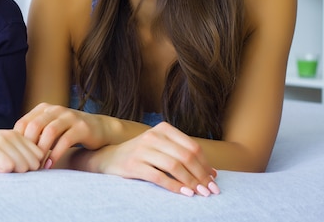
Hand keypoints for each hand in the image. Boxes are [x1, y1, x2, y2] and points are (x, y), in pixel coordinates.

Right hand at [0, 129, 44, 172]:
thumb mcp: (3, 149)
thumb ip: (19, 154)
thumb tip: (39, 167)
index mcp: (17, 134)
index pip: (40, 155)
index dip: (30, 167)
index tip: (12, 167)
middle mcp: (12, 134)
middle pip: (34, 163)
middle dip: (21, 171)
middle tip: (3, 166)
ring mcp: (2, 140)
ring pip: (23, 166)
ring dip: (10, 172)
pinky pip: (8, 167)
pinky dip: (0, 171)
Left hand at [14, 102, 117, 163]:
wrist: (99, 129)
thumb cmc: (69, 132)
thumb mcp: (50, 128)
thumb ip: (35, 134)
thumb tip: (11, 149)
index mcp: (44, 108)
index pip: (23, 122)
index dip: (17, 141)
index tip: (16, 157)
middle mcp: (55, 109)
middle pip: (34, 125)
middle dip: (28, 146)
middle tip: (25, 163)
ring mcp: (69, 116)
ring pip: (49, 132)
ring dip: (41, 151)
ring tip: (37, 166)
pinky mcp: (81, 127)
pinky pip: (65, 140)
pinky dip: (55, 154)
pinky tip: (50, 165)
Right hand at [83, 122, 218, 196]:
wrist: (109, 158)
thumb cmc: (142, 154)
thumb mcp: (161, 147)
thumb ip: (183, 155)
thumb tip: (212, 173)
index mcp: (163, 129)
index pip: (192, 147)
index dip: (205, 164)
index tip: (214, 179)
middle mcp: (153, 136)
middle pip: (186, 157)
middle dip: (201, 175)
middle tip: (210, 190)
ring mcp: (142, 149)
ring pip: (174, 167)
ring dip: (191, 182)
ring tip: (200, 193)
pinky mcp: (133, 165)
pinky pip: (159, 177)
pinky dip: (175, 187)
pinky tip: (184, 193)